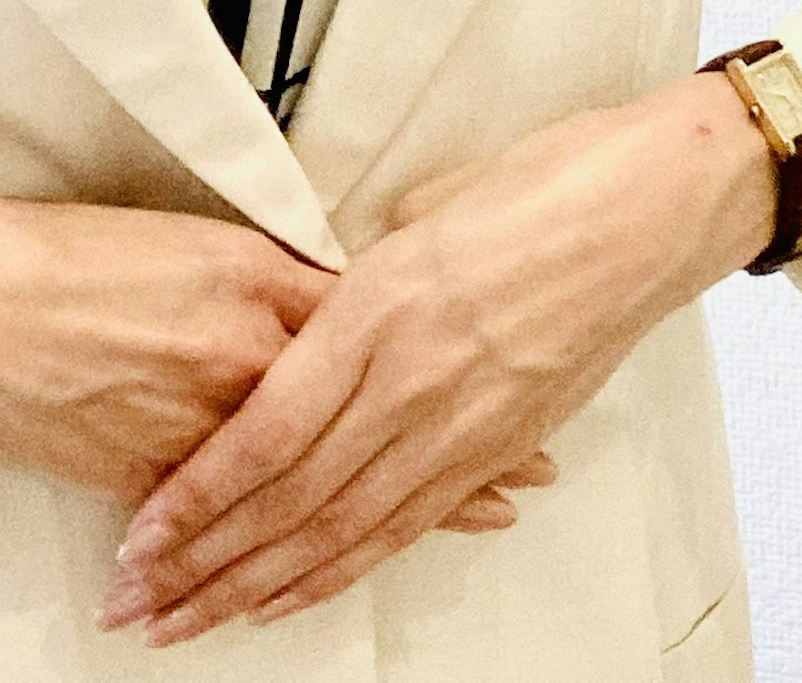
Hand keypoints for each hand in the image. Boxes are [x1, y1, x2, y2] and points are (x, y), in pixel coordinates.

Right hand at [0, 195, 548, 531]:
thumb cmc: (44, 255)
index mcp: (248, 273)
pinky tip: (327, 563)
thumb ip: (256, 273)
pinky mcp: (148, 474)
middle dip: (446, 447)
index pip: (370, 318)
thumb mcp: (175, 238)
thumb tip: (321, 295)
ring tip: (465, 522)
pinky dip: (283, 542)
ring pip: (314, 473)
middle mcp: (237, 348)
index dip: (442, 353)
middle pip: (365, 406)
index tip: (507, 368)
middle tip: (517, 478)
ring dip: (390, 503)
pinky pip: (235, 516)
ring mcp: (196, 417)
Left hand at [101, 75, 775, 644]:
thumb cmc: (553, 182)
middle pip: (292, 498)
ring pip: (346, 529)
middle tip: (144, 605)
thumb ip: (362, 269)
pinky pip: (410, 524)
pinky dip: (347, 568)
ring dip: (263, 585)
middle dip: (207, 563)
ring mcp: (463, 421)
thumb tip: (321, 300)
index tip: (143, 536)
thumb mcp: (428, 207)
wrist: (658, 207)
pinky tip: (298, 594)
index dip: (199, 496)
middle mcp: (415, 378)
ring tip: (199, 620)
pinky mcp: (503, 444)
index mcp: (382, 308)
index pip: (269, 431)